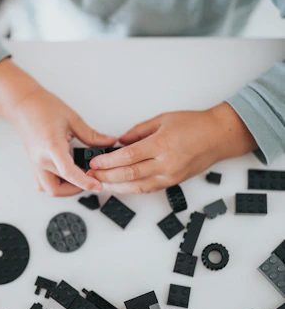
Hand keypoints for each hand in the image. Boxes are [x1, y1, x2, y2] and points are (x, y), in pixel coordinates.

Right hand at [0, 59, 116, 196]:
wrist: (23, 104)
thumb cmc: (43, 107)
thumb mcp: (73, 119)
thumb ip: (92, 135)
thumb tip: (109, 142)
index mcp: (52, 146)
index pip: (69, 172)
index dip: (85, 182)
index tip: (97, 185)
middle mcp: (41, 159)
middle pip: (60, 187)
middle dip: (78, 187)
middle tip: (92, 179)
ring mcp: (35, 164)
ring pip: (49, 189)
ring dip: (65, 190)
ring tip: (79, 179)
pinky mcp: (34, 164)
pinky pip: (42, 184)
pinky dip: (55, 185)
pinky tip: (66, 177)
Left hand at [86, 102, 256, 193]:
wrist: (218, 137)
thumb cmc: (194, 125)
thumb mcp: (162, 119)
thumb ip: (138, 132)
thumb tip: (120, 142)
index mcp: (162, 144)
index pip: (128, 156)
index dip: (109, 161)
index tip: (95, 162)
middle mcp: (166, 163)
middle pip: (130, 174)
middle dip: (107, 176)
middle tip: (91, 175)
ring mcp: (170, 176)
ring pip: (138, 186)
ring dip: (116, 187)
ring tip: (100, 184)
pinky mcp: (173, 182)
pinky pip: (148, 188)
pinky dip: (132, 189)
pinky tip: (119, 187)